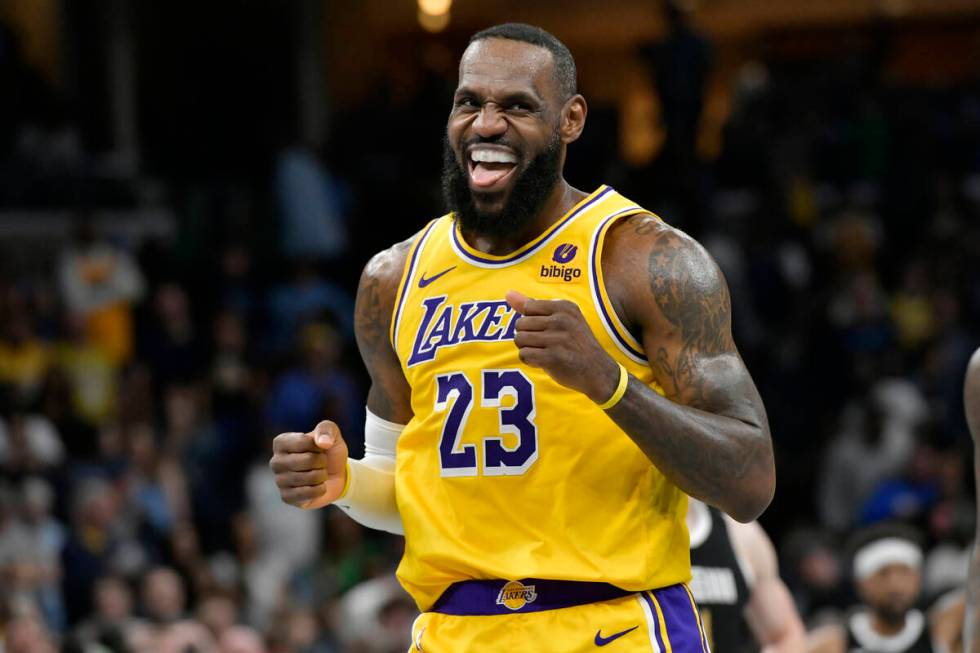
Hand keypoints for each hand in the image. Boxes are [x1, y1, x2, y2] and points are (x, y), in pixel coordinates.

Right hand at [270, 420, 348, 508]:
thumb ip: (326, 429)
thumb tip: (323, 443)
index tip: (319, 448)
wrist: (335, 475)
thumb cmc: (329, 452)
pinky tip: (317, 486)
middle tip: (321, 463)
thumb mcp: (331, 433)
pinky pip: (309, 493)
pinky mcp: (286, 497)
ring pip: (310, 477)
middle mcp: (275, 461)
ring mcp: (279, 481)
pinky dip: (319, 490)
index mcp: (281, 442)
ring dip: (322, 476)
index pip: (304, 441)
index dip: (319, 446)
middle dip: (322, 462)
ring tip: (319, 473)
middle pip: (308, 460)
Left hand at [505, 290, 621, 403]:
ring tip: (542, 352)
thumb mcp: (562, 319)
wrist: (598, 370)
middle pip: (520, 324)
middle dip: (526, 336)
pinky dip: (529, 360)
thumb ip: (533, 306)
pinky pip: (524, 355)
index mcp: (564, 307)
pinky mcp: (553, 357)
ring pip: (519, 339)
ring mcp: (557, 339)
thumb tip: (508, 293)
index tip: (544, 330)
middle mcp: (561, 320)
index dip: (530, 322)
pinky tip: (542, 362)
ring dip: (526, 349)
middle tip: (543, 344)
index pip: (527, 308)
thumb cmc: (576, 343)